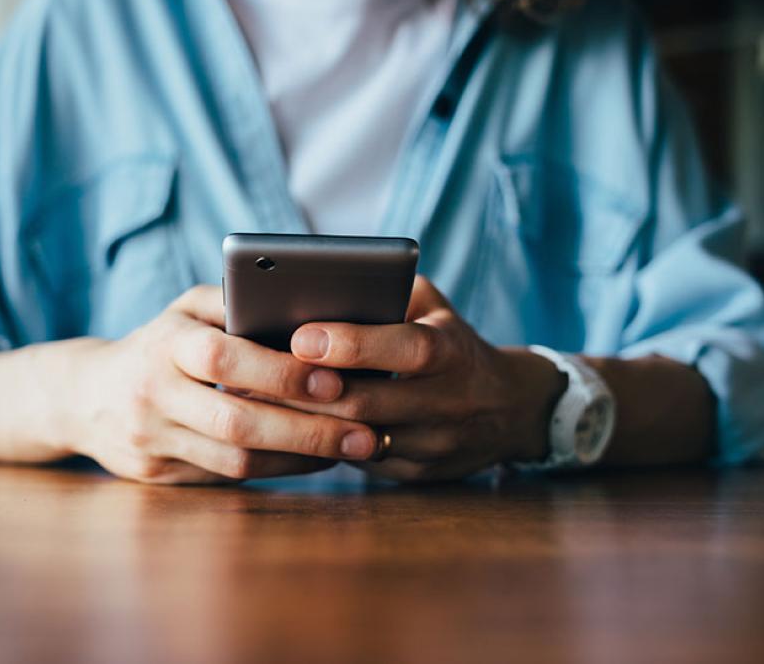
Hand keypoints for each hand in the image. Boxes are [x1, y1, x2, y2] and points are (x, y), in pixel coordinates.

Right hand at [51, 285, 382, 483]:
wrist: (84, 397)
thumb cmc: (159, 342)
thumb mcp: (186, 309)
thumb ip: (234, 303)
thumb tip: (304, 307)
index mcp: (164, 343)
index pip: (224, 358)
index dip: (281, 372)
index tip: (337, 379)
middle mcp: (153, 394)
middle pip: (236, 421)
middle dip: (308, 429)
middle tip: (368, 431)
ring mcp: (152, 441)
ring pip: (236, 459)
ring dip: (302, 457)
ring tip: (355, 447)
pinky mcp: (159, 476)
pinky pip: (229, 479)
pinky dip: (280, 470)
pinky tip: (317, 459)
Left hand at [278, 276, 565, 482]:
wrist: (508, 409)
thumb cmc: (450, 341)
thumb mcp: (432, 306)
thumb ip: (387, 292)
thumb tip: (320, 288)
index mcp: (453, 351)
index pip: (403, 348)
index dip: (352, 344)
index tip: (300, 336)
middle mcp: (449, 402)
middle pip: (368, 402)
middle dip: (308, 390)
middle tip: (254, 375)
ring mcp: (434, 446)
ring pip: (358, 440)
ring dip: (304, 423)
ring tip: (256, 402)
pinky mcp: (418, 474)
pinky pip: (360, 463)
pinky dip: (321, 445)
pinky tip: (284, 430)